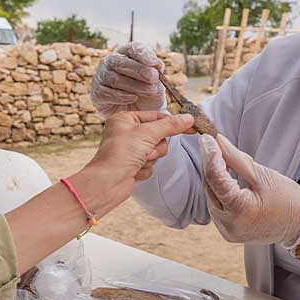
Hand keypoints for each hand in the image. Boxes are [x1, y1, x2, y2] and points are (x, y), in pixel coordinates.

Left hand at [74, 111, 194, 216]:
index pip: (156, 116)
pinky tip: (134, 170)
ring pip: (156, 151)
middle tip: (147, 150)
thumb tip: (188, 118)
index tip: (191, 126)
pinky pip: (150, 164)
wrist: (108, 182)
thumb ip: (170, 125)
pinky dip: (145, 168)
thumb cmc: (120, 153)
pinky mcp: (132, 165)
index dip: (173, 123)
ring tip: (139, 161)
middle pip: (158, 136)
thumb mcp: (148, 133)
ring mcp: (129, 150)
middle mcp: (126, 132)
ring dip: (151, 158)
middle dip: (156, 146)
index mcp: (125, 119)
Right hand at [90, 43, 166, 116]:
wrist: (138, 116)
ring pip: (116, 79)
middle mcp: (110, 62)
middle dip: (139, 69)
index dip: (142, 54)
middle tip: (153, 77)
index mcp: (126, 54)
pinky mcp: (97, 93)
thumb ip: (157, 72)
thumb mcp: (156, 83)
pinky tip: (134, 98)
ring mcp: (101, 77)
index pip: (132, 49)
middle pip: (121, 62)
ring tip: (150, 91)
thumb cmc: (147, 95)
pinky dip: (122, 96)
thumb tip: (156, 64)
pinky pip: (108, 93)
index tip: (154, 63)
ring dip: (135, 85)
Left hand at [199, 134, 299, 246]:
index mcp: (240, 210)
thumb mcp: (263, 175)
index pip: (216, 178)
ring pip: (211, 197)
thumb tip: (218, 141)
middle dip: (209, 164)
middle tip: (209, 143)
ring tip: (216, 156)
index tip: (207, 138)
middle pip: (210, 187)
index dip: (210, 155)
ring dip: (212, 177)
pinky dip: (217, 190)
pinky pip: (216, 206)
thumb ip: (237, 158)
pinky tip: (222, 175)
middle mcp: (229, 224)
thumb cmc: (288, 200)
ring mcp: (226, 230)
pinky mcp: (227, 232)